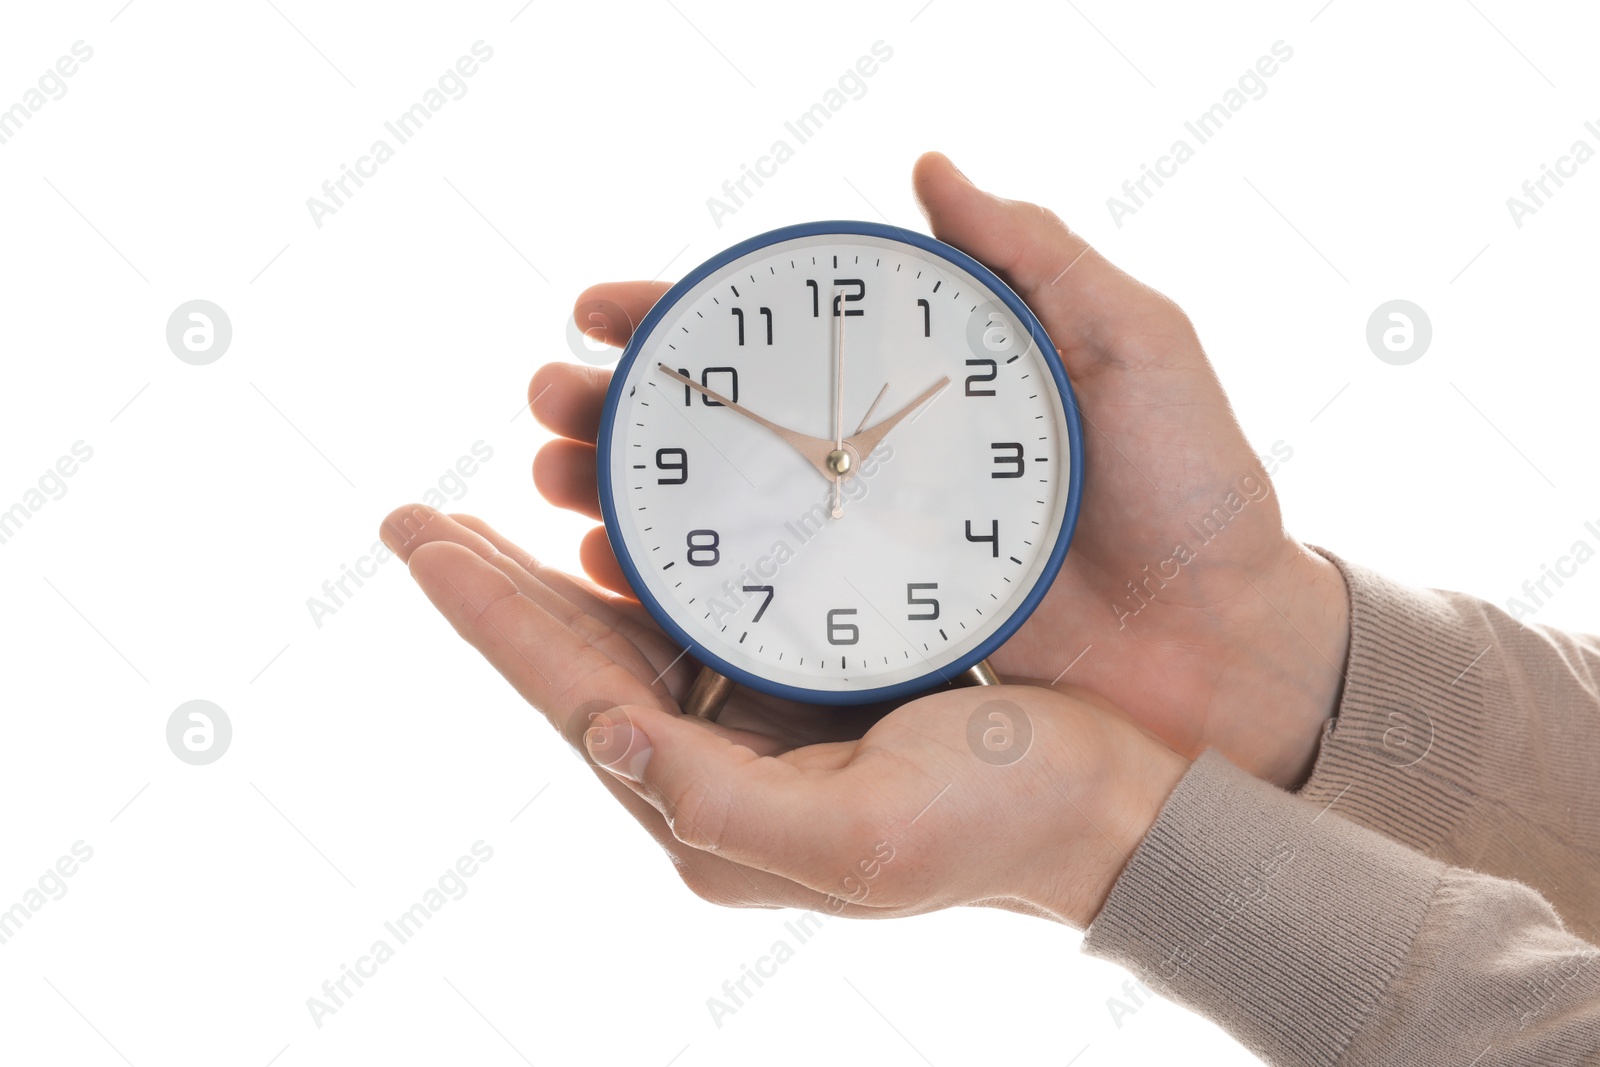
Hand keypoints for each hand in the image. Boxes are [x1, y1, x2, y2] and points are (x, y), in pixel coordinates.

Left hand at [377, 505, 1186, 926]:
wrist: (1107, 808)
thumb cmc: (1001, 825)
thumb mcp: (860, 834)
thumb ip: (717, 800)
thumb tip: (601, 730)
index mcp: (711, 811)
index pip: (568, 694)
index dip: (487, 614)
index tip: (415, 532)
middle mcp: (716, 773)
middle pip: (575, 663)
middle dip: (497, 586)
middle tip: (422, 517)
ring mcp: (755, 729)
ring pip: (626, 635)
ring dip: (557, 569)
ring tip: (495, 506)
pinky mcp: (801, 690)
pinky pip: (698, 619)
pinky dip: (648, 567)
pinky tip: (621, 528)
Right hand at [532, 152, 1349, 788]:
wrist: (1228, 645)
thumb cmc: (1196, 491)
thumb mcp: (1133, 345)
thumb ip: (1036, 257)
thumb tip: (932, 166)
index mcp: (930, 386)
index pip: (785, 342)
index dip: (689, 322)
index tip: (602, 310)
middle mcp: (885, 462)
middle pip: (729, 429)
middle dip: (625, 413)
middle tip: (549, 406)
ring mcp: (875, 549)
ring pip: (725, 513)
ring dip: (628, 499)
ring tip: (555, 484)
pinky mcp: (881, 630)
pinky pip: (763, 605)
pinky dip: (683, 594)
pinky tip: (612, 579)